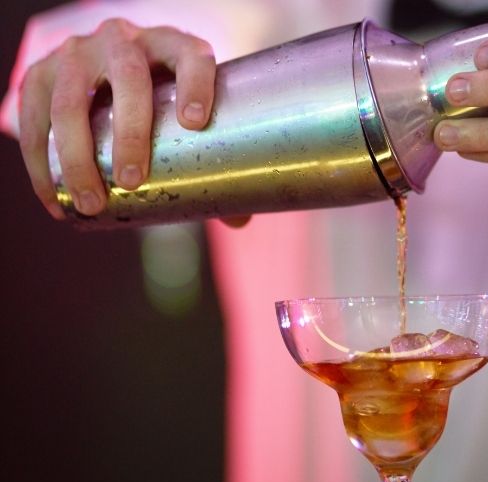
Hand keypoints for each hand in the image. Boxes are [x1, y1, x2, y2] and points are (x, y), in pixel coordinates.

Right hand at [18, 18, 215, 217]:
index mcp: (174, 46)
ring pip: (73, 100)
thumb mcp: (189, 117)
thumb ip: (217, 161)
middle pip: (129, 79)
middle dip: (130, 132)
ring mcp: (80, 52)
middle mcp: (126, 40)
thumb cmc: (163, 104)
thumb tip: (239, 220)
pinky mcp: (42, 72)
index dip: (196, 84)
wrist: (106, 71)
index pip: (191, 56)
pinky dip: (41, 161)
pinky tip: (54, 197)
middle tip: (134, 182)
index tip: (195, 122)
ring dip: (77, 155)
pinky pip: (34, 117)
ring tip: (92, 201)